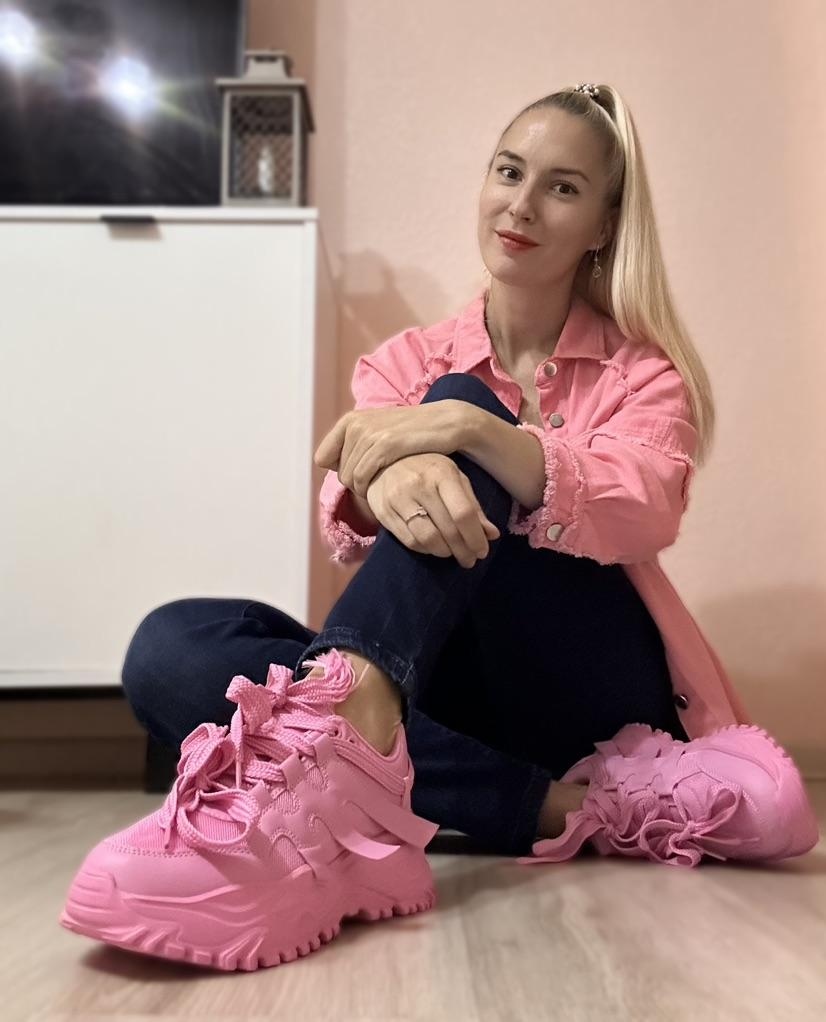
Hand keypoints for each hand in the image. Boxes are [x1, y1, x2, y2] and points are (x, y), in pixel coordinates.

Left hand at [313, 401, 471, 497]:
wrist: (446, 422)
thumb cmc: (412, 433)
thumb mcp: (378, 431)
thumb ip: (353, 443)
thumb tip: (327, 464)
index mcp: (350, 420)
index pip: (322, 458)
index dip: (340, 470)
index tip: (361, 473)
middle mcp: (355, 424)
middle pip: (337, 471)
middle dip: (355, 483)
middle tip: (377, 483)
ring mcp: (369, 433)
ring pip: (348, 477)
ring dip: (364, 489)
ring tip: (382, 486)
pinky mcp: (384, 444)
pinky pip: (362, 477)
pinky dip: (370, 489)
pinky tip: (385, 487)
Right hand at [365, 452, 500, 568]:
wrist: (383, 459)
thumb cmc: (425, 467)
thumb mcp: (453, 476)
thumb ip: (472, 504)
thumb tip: (492, 534)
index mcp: (441, 473)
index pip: (463, 513)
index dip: (476, 537)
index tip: (482, 551)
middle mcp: (419, 485)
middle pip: (447, 529)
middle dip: (463, 550)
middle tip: (470, 560)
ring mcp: (398, 499)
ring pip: (427, 539)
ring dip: (444, 552)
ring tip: (452, 554)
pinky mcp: (383, 512)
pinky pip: (409, 541)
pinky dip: (426, 550)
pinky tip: (433, 548)